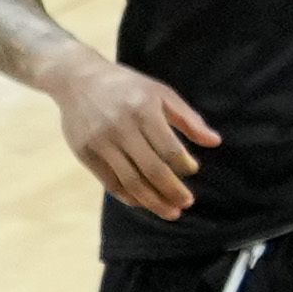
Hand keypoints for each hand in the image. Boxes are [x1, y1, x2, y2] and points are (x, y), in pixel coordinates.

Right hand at [52, 46, 219, 214]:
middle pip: (152, 170)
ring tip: (171, 212)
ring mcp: (100, 143)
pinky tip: (145, 202)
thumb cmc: (127, 87)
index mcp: (143, 111)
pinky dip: (130, 197)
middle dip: (173, 191)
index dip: (184, 165)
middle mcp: (120, 128)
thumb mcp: (160, 93)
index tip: (192, 170)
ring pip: (131, 182)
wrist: (77, 79)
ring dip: (153, 202)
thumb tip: (215, 142)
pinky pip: (111, 183)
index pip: (169, 149)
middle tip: (187, 202)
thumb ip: (188, 118)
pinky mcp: (85, 154)